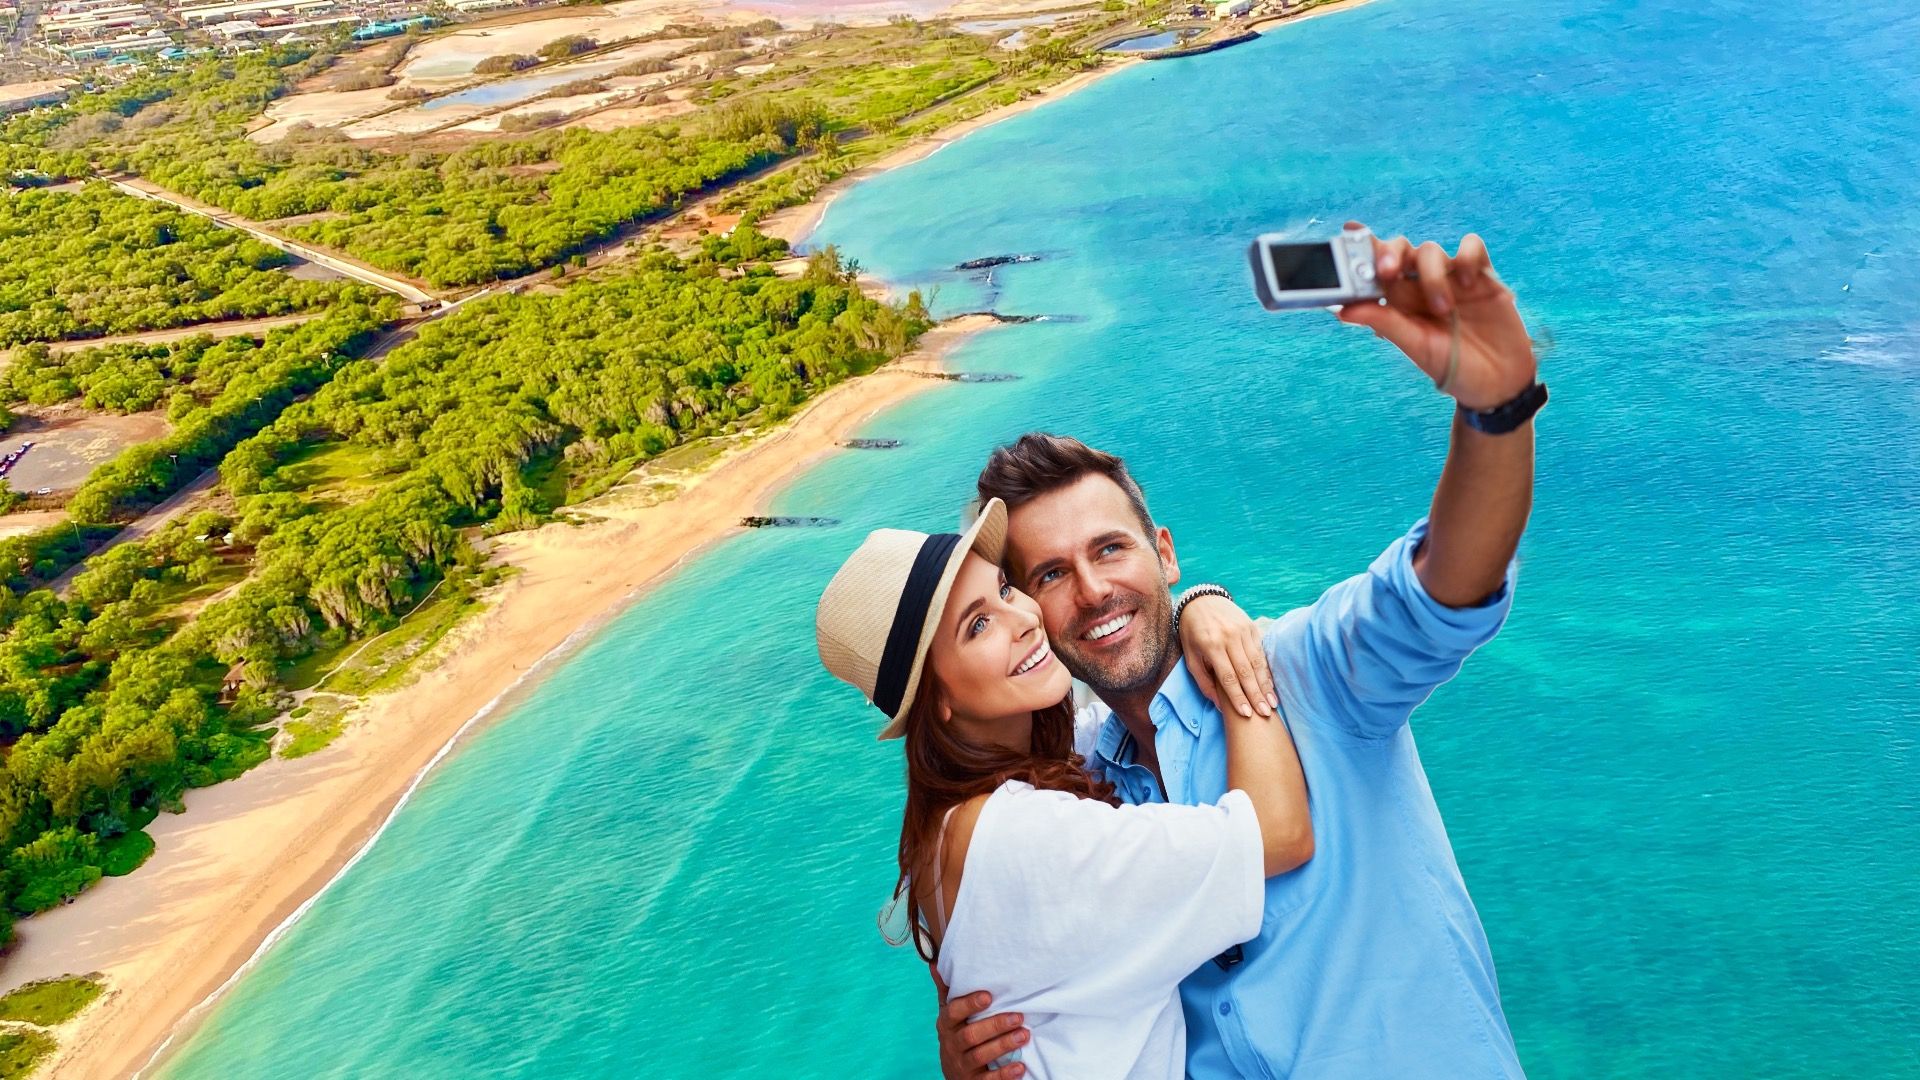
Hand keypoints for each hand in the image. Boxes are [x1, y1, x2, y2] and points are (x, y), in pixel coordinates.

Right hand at [935, 975, 1027, 1078]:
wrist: (955, 1077)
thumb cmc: (957, 1038)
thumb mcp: (950, 1017)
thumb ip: (947, 992)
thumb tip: (936, 963)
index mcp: (946, 1025)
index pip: (953, 1012)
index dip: (969, 1004)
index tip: (988, 996)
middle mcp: (951, 1045)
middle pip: (970, 1035)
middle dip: (995, 1025)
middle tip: (1018, 1016)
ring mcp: (962, 1066)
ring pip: (979, 1056)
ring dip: (1003, 1045)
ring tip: (1024, 1035)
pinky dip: (1004, 1074)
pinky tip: (1020, 1066)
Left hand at [1179, 592, 1278, 718]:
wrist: (1201, 600)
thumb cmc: (1192, 633)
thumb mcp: (1190, 656)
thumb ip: (1203, 681)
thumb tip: (1219, 705)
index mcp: (1211, 645)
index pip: (1228, 677)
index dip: (1238, 697)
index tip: (1246, 714)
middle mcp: (1229, 637)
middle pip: (1246, 672)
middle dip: (1256, 695)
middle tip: (1264, 713)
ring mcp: (1243, 631)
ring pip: (1257, 663)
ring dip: (1265, 685)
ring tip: (1272, 703)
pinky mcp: (1252, 627)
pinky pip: (1261, 652)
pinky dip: (1266, 670)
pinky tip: (1270, 685)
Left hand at [1335, 224, 1537, 410]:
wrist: (1498, 380)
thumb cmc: (1453, 366)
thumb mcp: (1416, 347)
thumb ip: (1385, 323)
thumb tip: (1342, 310)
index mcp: (1399, 301)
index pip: (1375, 268)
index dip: (1362, 248)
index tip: (1349, 233)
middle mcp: (1421, 285)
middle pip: (1401, 249)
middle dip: (1390, 253)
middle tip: (1386, 272)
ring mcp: (1451, 278)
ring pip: (1431, 250)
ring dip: (1431, 276)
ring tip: (1443, 309)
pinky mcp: (1482, 275)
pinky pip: (1472, 247)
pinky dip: (1466, 257)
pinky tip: (1469, 283)